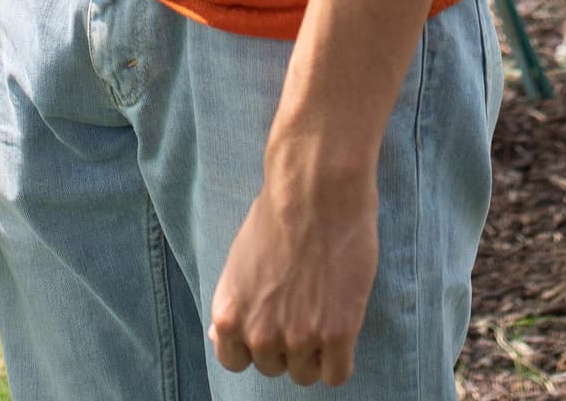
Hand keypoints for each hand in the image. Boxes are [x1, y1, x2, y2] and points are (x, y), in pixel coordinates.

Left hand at [211, 161, 376, 383]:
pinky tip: (343, 331)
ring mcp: (299, 338)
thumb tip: (222, 334)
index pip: (235, 362)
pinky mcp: (337, 335)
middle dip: (287, 345)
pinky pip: (337, 374)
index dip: (254, 344)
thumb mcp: (237, 262)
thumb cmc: (278, 215)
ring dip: (315, 352)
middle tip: (303, 308)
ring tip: (324, 312)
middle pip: (274, 368)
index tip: (270, 325)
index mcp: (229, 316)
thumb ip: (234, 303)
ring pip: (306, 374)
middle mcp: (259, 335)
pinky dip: (340, 359)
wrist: (316, 190)